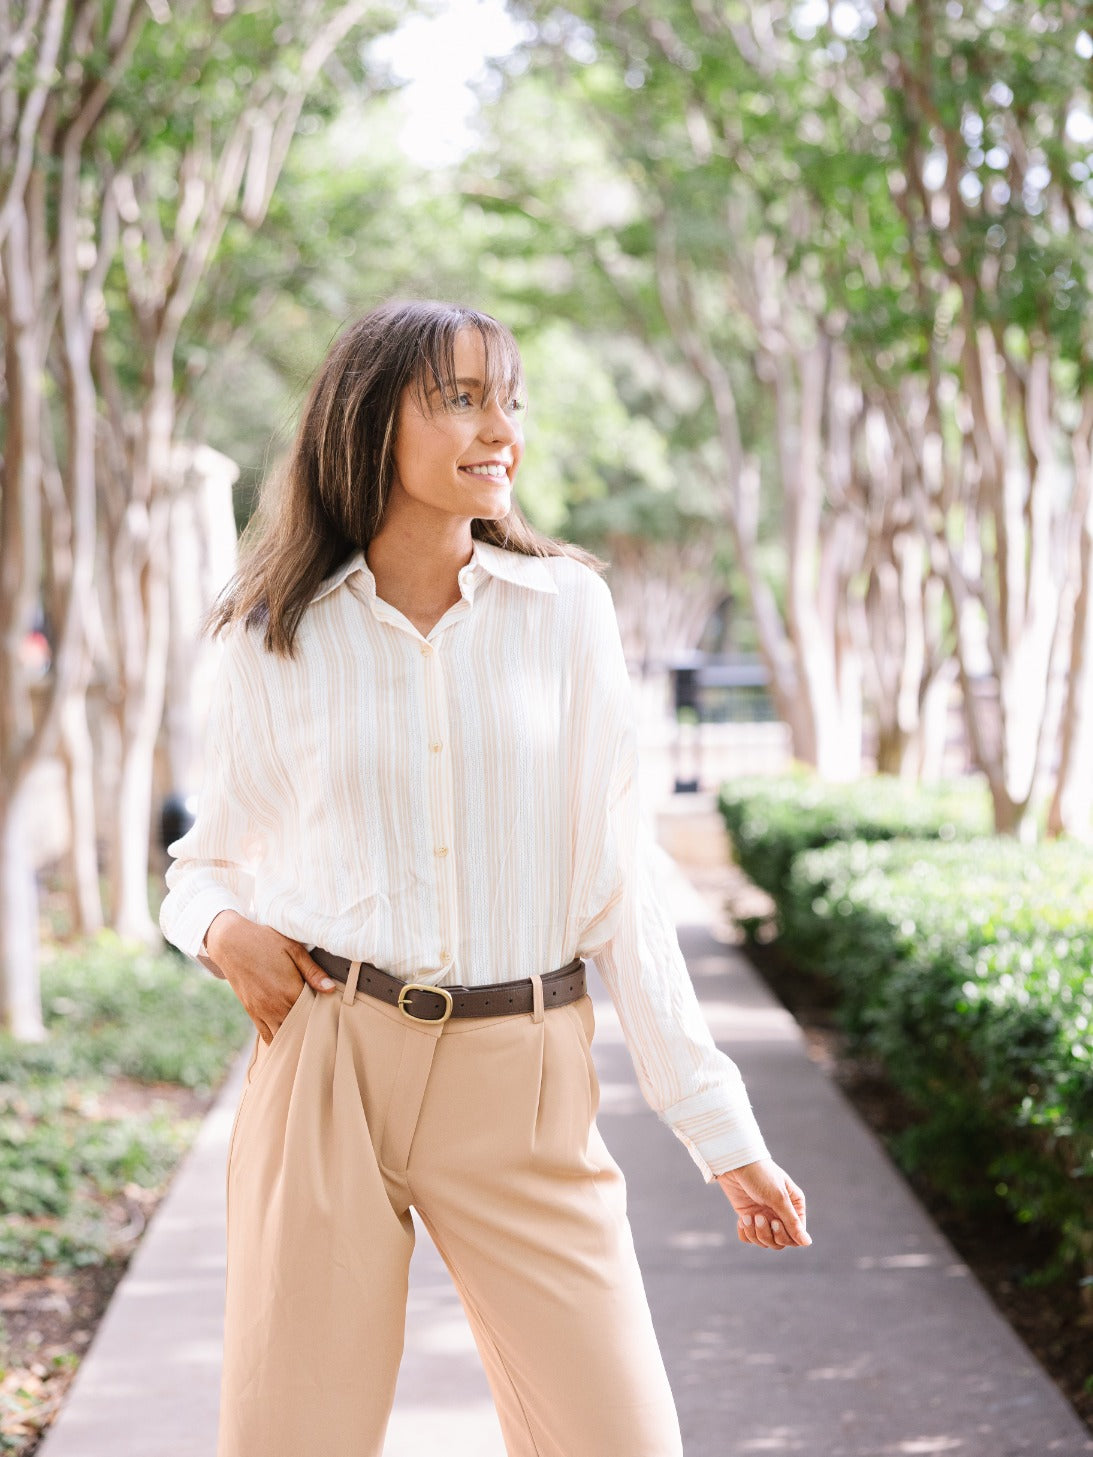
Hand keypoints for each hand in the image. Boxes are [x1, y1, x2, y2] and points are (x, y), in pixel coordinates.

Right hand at [204, 910, 339, 1043]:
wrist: (231, 943)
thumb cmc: (265, 942)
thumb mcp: (294, 950)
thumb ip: (313, 972)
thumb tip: (331, 989)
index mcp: (290, 991)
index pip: (313, 1013)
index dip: (323, 1013)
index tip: (330, 1009)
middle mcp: (276, 1007)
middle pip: (300, 1028)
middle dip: (310, 1026)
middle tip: (320, 1021)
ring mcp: (263, 1012)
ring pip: (283, 1036)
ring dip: (294, 1034)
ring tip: (305, 1027)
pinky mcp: (252, 1013)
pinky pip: (266, 1036)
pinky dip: (277, 1038)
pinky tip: (287, 1033)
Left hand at [716, 1157, 810, 1251]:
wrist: (734, 1163)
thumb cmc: (760, 1175)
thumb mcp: (778, 1198)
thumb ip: (792, 1222)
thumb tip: (807, 1243)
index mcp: (794, 1206)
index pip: (796, 1236)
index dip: (785, 1235)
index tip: (774, 1222)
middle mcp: (781, 1214)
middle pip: (780, 1242)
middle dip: (768, 1234)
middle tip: (759, 1216)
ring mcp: (765, 1216)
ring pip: (765, 1242)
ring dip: (755, 1233)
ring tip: (748, 1217)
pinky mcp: (749, 1218)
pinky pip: (749, 1238)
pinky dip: (745, 1233)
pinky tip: (741, 1219)